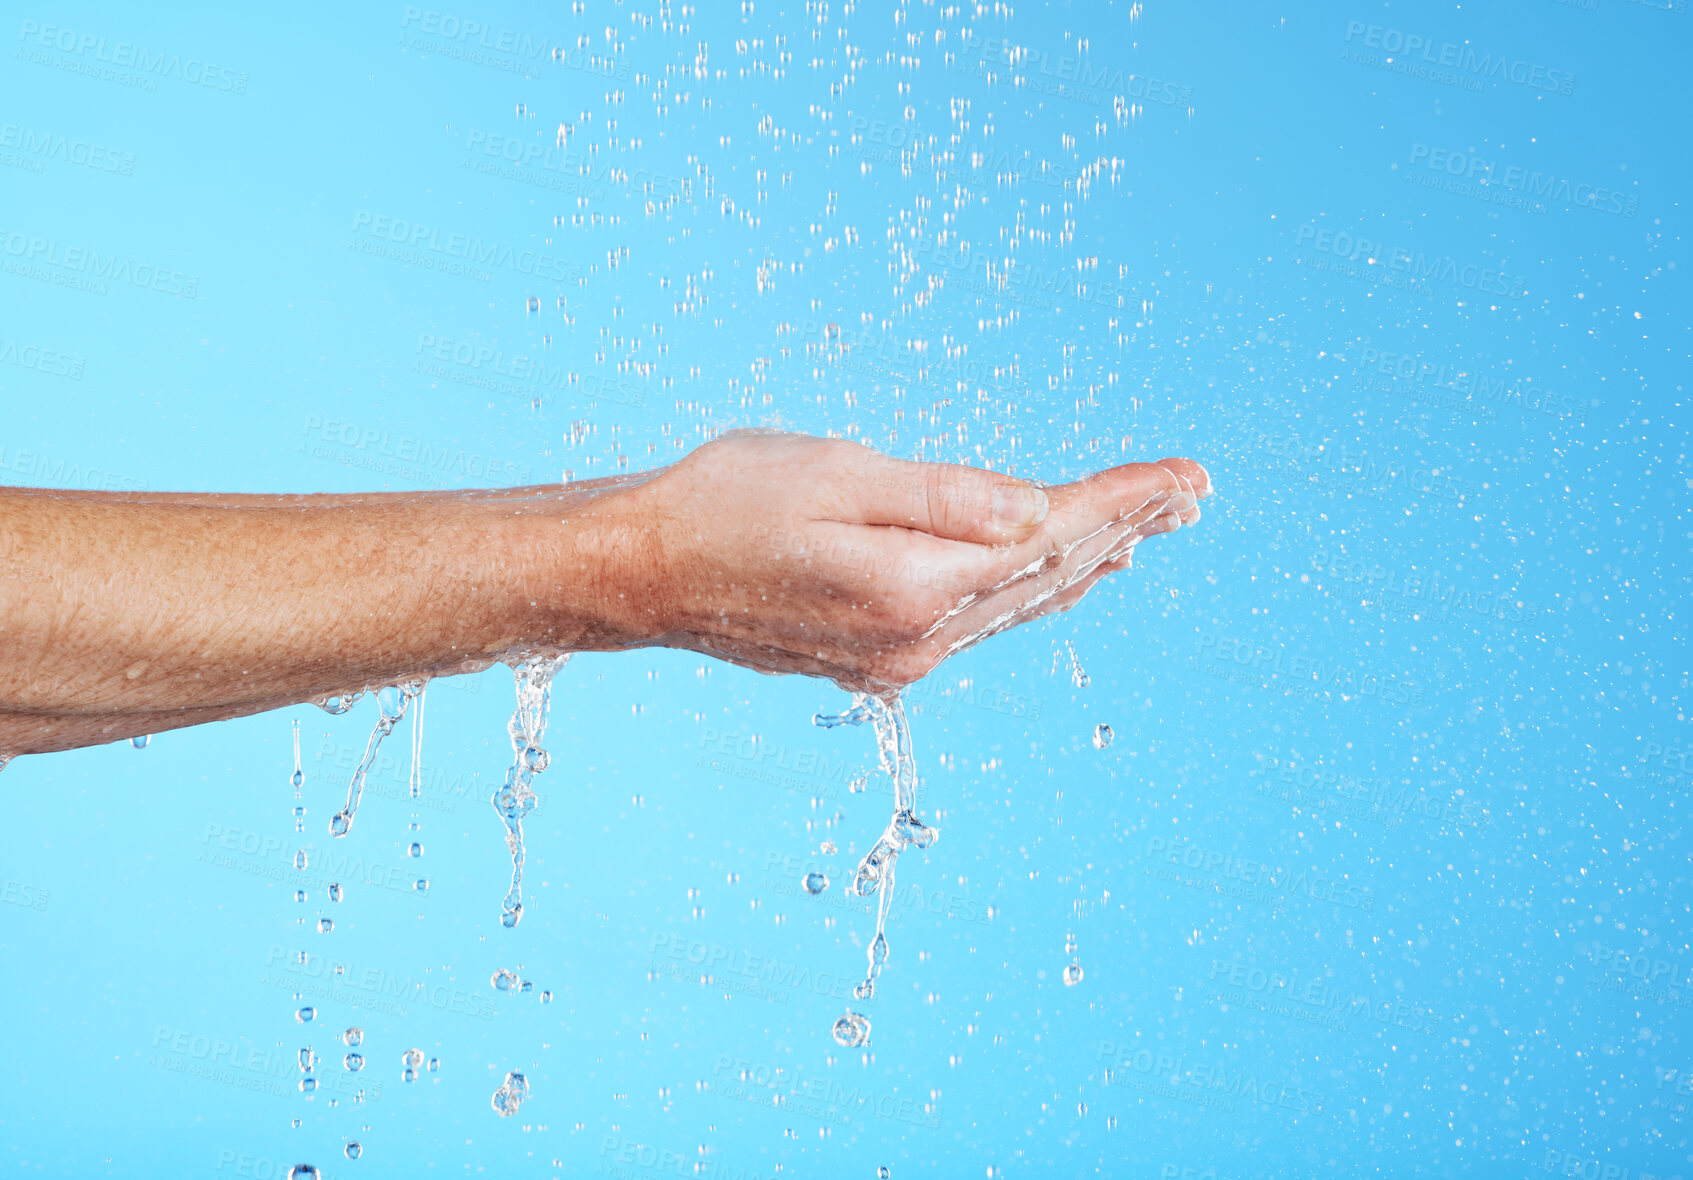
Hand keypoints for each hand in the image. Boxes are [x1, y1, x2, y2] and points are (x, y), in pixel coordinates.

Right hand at [582, 431, 1210, 691]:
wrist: (642, 571)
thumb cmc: (724, 503)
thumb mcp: (836, 474)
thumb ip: (945, 497)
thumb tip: (1038, 513)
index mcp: (915, 589)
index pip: (1050, 537)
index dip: (1123, 503)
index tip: (1188, 476)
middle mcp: (919, 641)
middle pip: (1049, 578)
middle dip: (1125, 530)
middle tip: (1194, 496)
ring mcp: (900, 658)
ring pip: (1020, 604)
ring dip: (1090, 562)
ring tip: (1151, 528)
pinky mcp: (877, 657)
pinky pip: (982, 620)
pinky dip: (1034, 587)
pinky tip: (1062, 571)